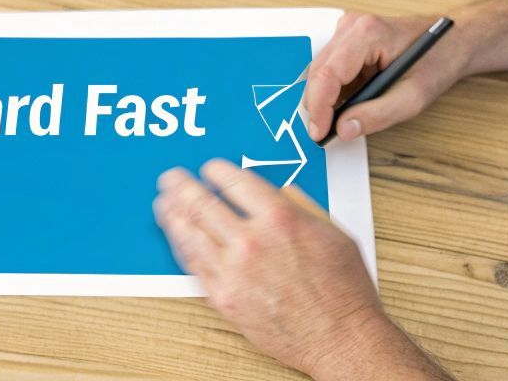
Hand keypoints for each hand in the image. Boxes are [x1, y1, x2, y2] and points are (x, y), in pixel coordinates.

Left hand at [153, 160, 448, 379]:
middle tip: (171, 178)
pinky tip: (176, 237)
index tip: (210, 168)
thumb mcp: (332, 232)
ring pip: (190, 233)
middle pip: (202, 202)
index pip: (234, 181)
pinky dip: (180, 246)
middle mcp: (252, 241)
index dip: (216, 170)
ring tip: (163, 203)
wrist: (341, 339)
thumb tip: (275, 193)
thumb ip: (298, 207)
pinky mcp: (224, 298)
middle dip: (182, 186)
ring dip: (172, 214)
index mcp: (280, 218)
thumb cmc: (343, 291)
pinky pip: (192, 265)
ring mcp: (234, 272)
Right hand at [301, 12, 467, 143]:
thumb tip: (343, 129)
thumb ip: (377, 115)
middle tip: (327, 134)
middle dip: (319, 106)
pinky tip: (350, 102)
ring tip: (342, 119)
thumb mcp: (414, 97)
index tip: (319, 133)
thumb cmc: (438, 61)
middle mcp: (351, 26)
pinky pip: (328, 68)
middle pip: (317, 73)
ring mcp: (347, 29)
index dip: (318, 108)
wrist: (453, 42)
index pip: (326, 74)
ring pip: (319, 71)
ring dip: (326, 98)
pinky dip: (334, 90)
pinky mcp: (347, 38)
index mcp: (366, 34)